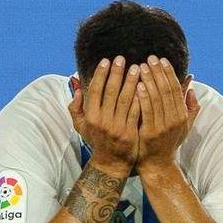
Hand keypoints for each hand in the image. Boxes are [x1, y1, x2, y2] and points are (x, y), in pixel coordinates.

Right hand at [68, 56, 142, 177]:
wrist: (112, 163)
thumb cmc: (97, 140)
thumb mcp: (81, 126)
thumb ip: (75, 107)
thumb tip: (77, 87)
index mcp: (90, 116)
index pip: (95, 90)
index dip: (101, 74)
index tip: (106, 60)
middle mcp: (103, 121)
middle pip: (111, 92)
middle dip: (117, 73)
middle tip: (123, 59)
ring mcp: (117, 127)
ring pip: (126, 100)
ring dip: (132, 82)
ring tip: (138, 68)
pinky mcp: (131, 133)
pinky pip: (137, 112)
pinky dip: (141, 98)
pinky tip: (146, 86)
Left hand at [135, 57, 196, 174]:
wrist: (157, 164)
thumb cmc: (167, 142)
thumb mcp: (182, 125)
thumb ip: (189, 107)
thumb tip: (191, 88)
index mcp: (182, 116)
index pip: (176, 89)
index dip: (169, 73)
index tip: (161, 59)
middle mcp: (175, 120)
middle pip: (167, 91)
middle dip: (158, 72)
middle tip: (150, 57)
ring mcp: (163, 127)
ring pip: (157, 99)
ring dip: (149, 81)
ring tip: (141, 66)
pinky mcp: (150, 133)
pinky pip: (147, 111)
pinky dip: (143, 97)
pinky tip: (137, 85)